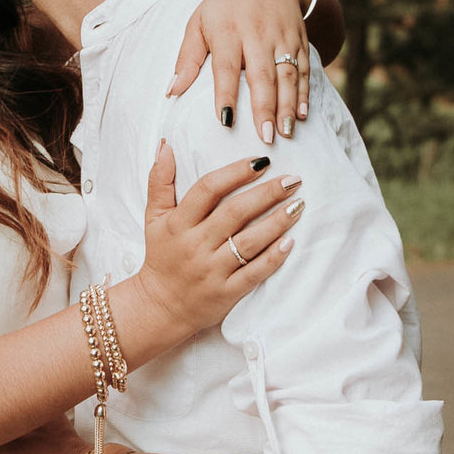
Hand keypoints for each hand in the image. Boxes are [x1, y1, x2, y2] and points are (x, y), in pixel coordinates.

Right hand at [135, 141, 304, 332]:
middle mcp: (196, 245)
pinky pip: (254, 273)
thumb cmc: (162, 256)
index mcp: (179, 224)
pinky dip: (273, 258)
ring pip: (249, 242)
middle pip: (235, 213)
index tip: (261, 161)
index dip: (235, 172)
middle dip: (267, 193)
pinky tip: (291, 241)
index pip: (208, 190)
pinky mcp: (226, 293)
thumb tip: (166, 145)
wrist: (159, 307)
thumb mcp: (154, 218)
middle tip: (293, 179)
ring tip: (299, 204)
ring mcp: (212, 270)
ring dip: (277, 222)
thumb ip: (160, 181)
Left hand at [170, 0, 312, 143]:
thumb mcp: (199, 22)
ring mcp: (282, 38)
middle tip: (265, 138)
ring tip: (286, 133)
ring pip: (287, 75)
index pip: (226, 66)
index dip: (226, 93)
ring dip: (287, 105)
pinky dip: (304, 93)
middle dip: (264, 108)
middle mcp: (257, 35)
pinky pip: (304, 70)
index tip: (226, 121)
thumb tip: (171, 92)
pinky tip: (302, 115)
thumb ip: (187, 58)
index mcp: (227, 30)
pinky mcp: (300, 40)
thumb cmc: (225, 5)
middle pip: (261, 75)